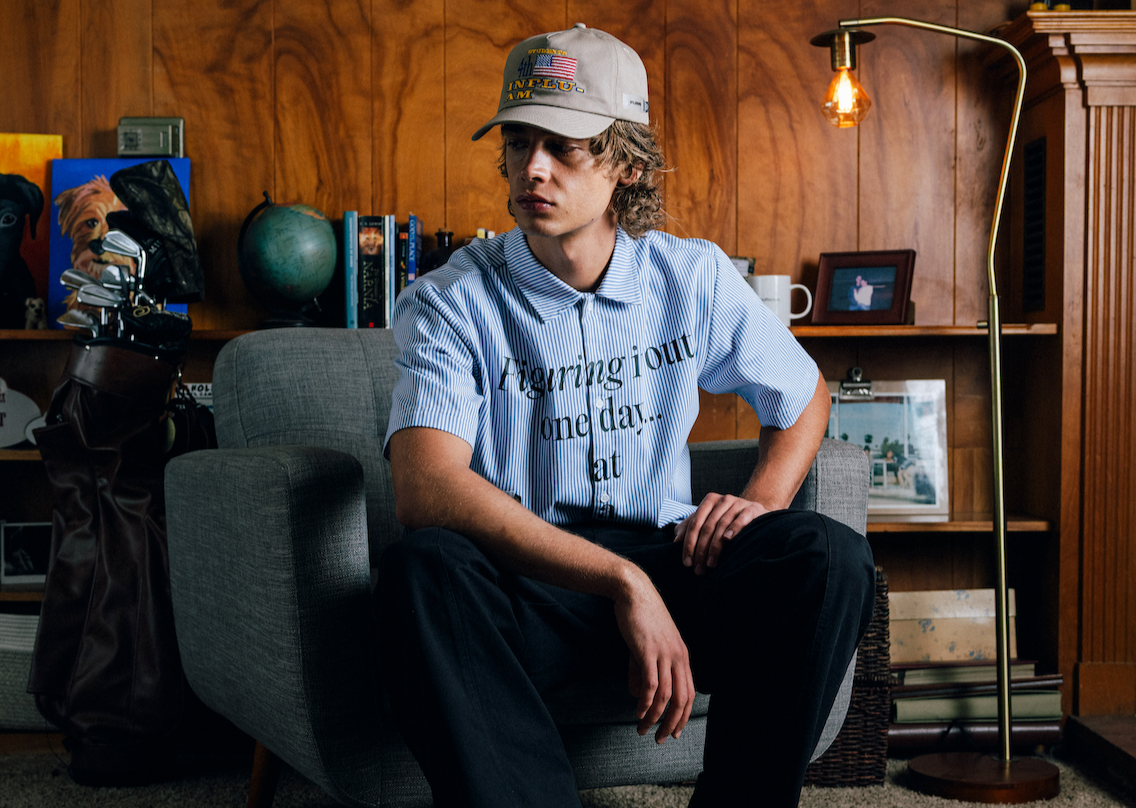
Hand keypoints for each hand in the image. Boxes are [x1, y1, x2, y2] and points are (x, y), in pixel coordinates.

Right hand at [613, 574, 693, 743]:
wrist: (633, 591)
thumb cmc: (639, 617)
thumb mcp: (645, 646)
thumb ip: (641, 671)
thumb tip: (636, 694)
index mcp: (681, 655)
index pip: (689, 693)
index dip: (682, 716)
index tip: (673, 732)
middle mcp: (678, 656)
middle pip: (682, 699)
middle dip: (672, 724)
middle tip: (661, 739)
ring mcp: (664, 653)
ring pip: (666, 695)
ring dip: (655, 717)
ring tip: (642, 729)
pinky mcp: (648, 650)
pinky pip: (651, 683)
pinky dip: (646, 701)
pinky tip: (639, 712)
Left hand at [674, 492, 770, 574]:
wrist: (754, 513)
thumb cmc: (725, 519)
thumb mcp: (707, 521)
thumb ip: (689, 528)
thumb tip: (675, 541)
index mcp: (709, 501)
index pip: (695, 524)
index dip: (689, 544)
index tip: (687, 563)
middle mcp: (723, 500)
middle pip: (707, 527)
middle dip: (701, 550)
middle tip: (698, 569)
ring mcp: (739, 503)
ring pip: (722, 525)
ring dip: (715, 547)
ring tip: (711, 564)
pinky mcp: (753, 509)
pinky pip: (741, 519)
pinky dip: (734, 528)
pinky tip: (728, 539)